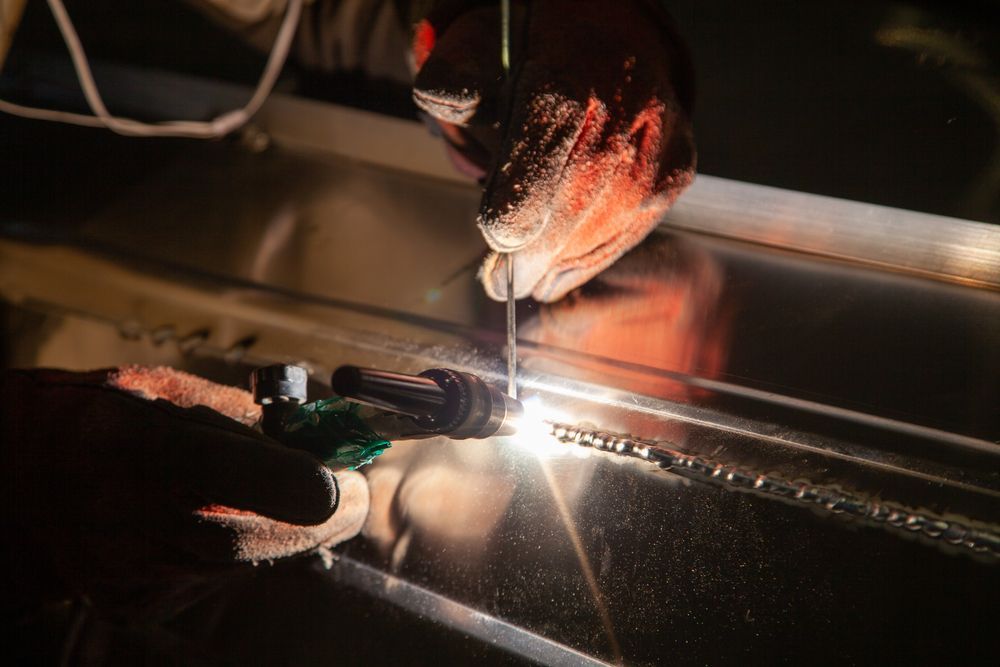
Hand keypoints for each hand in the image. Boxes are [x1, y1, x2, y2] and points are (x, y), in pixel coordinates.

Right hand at [1, 366, 368, 620]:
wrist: (13, 489)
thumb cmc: (90, 421)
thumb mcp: (157, 391)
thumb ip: (238, 414)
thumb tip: (316, 434)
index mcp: (138, 447)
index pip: (244, 475)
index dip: (312, 481)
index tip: (351, 475)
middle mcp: (132, 521)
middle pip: (257, 539)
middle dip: (318, 518)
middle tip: (347, 494)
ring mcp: (134, 574)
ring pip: (244, 563)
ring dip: (280, 531)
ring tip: (278, 496)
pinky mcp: (138, 605)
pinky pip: (217, 579)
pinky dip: (237, 550)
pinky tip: (213, 522)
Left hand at [413, 0, 695, 301]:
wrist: (617, 38)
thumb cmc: (543, 49)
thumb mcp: (486, 41)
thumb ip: (459, 70)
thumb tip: (444, 97)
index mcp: (572, 71)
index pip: (546, 145)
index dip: (520, 204)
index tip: (495, 242)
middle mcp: (627, 108)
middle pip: (580, 197)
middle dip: (536, 252)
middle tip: (500, 282)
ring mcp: (658, 143)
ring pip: (610, 223)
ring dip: (562, 263)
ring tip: (526, 282)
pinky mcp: (676, 171)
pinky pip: (632, 230)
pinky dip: (591, 258)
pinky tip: (560, 273)